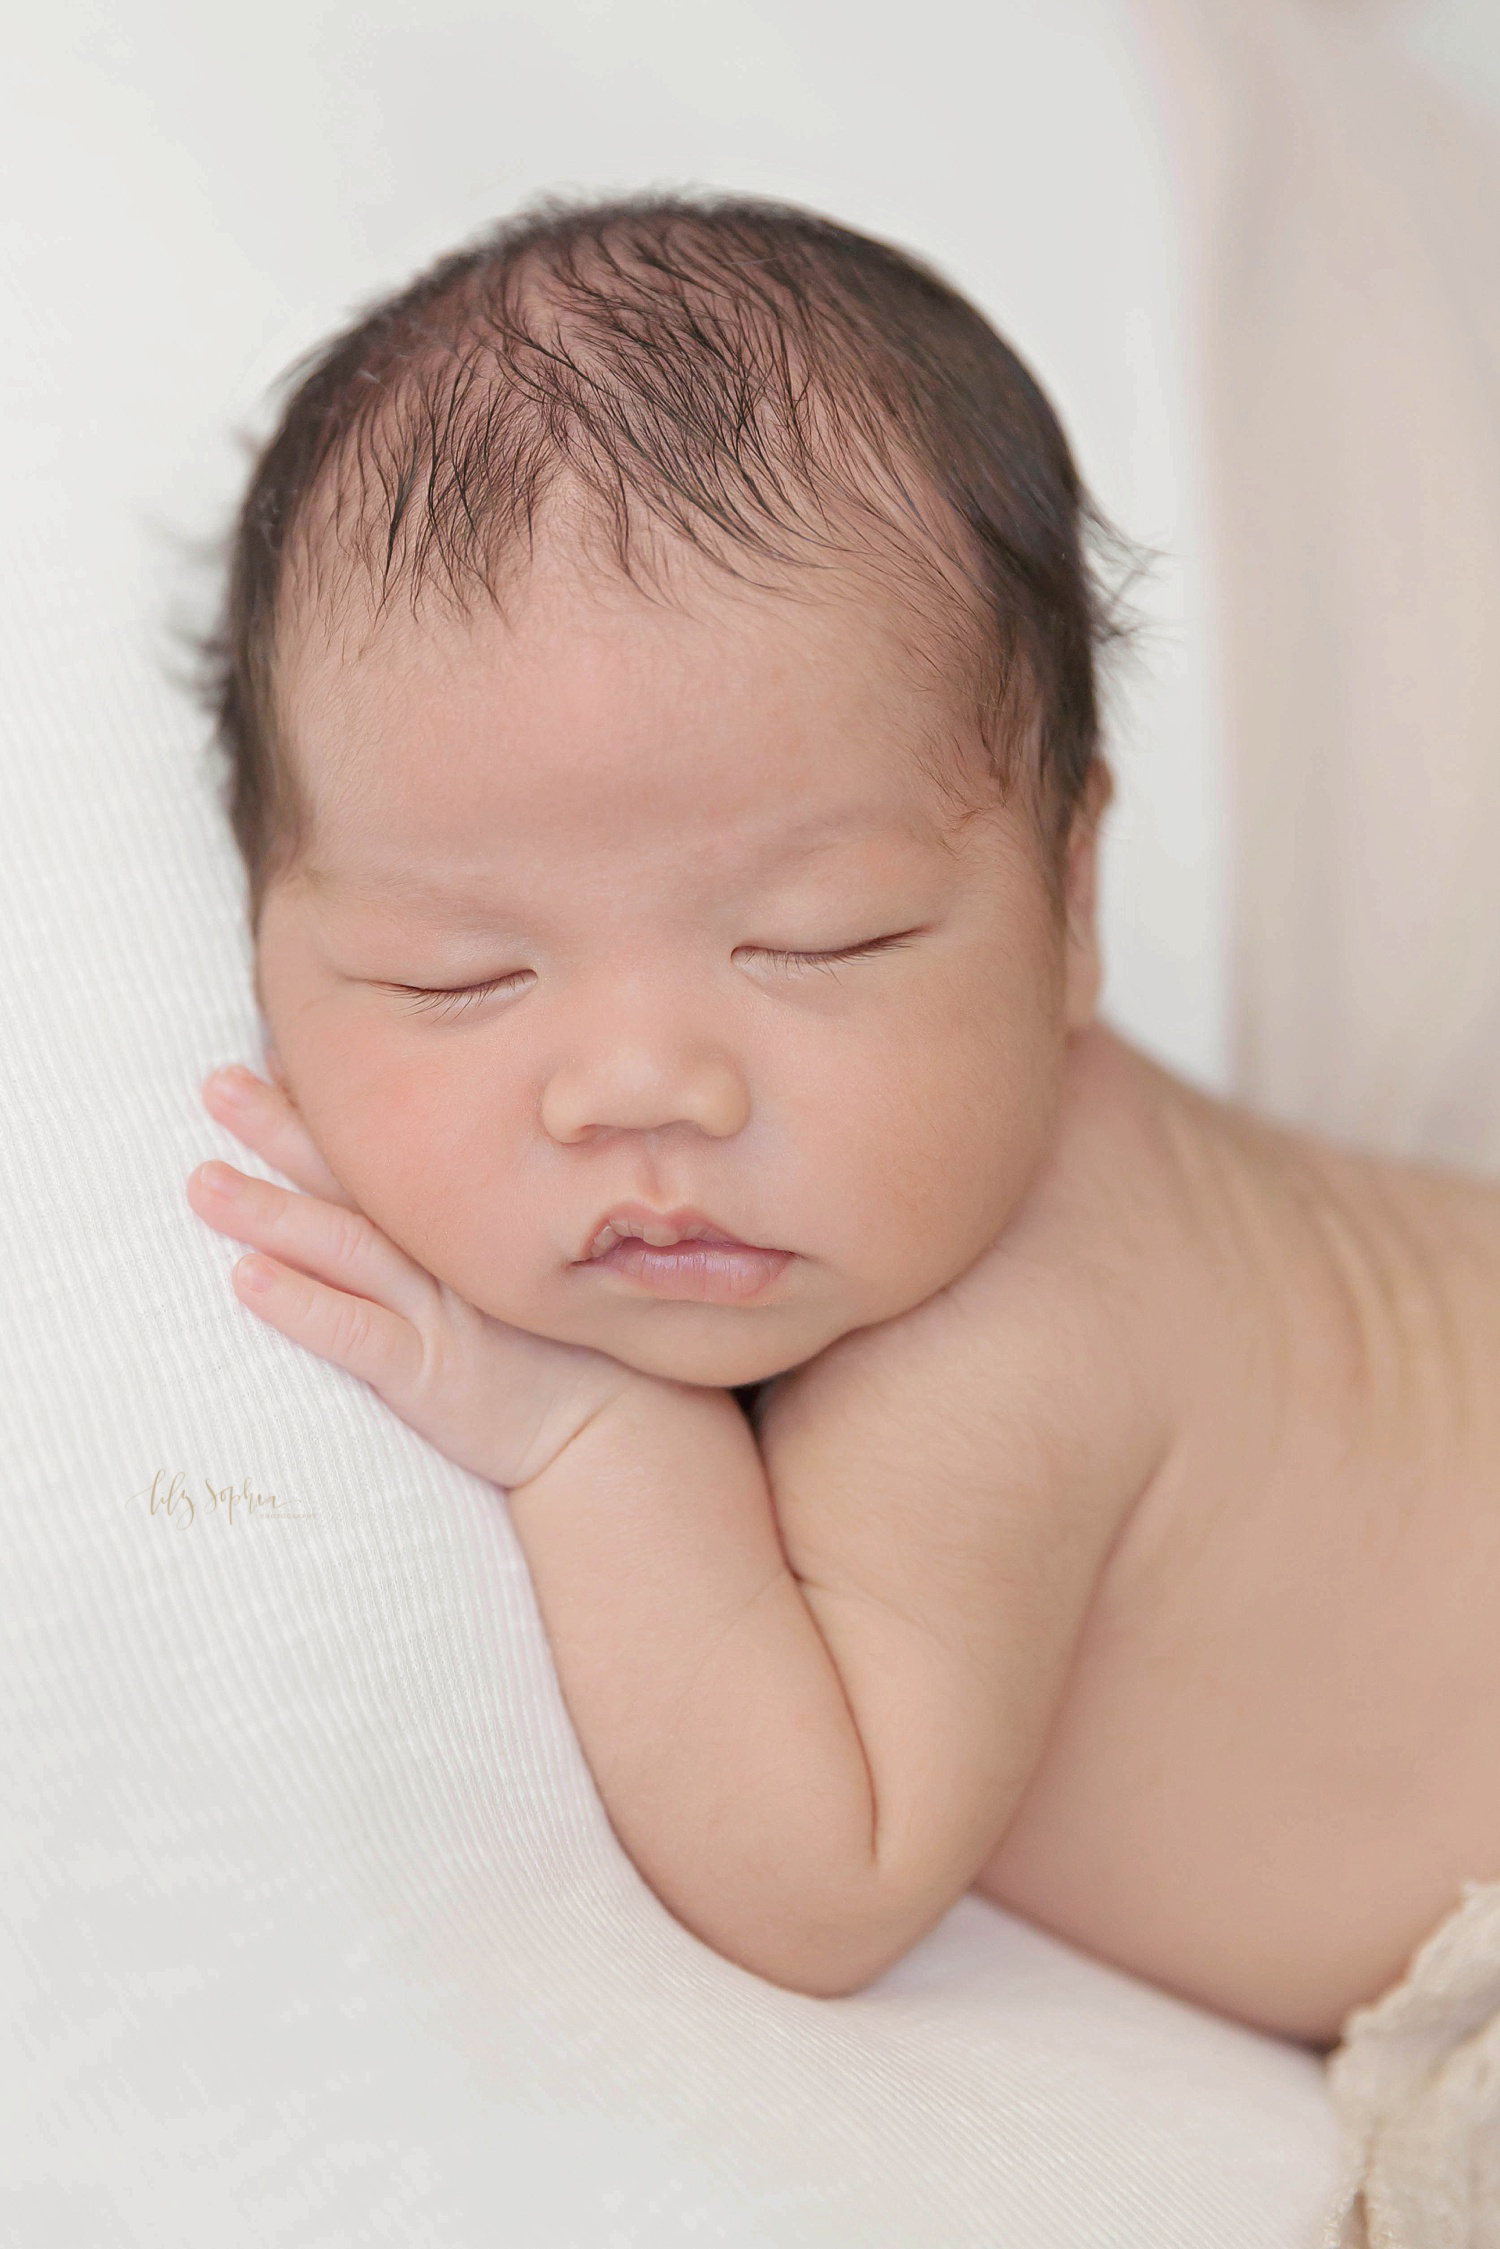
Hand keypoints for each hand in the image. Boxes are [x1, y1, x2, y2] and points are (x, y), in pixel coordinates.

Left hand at [186, 1063, 637, 1487]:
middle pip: (353, 1179)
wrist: (621, 1425)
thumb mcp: (542, 1257)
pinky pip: (356, 1333)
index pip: (390, 1147)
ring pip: (342, 1246)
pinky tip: (245, 1280)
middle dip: (282, 1129)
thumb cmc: (575, 1344)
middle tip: (217, 1085)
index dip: (332, 1099)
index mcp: (468, 1221)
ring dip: (269, 1210)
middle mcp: (447, 1253)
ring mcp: (438, 1311)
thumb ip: (492, 1209)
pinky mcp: (427, 1374)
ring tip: (203, 1182)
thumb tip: (443, 1160)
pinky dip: (301, 1304)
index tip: (274, 1050)